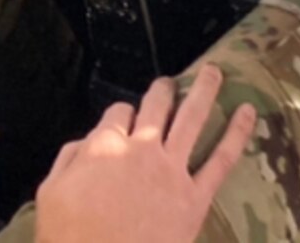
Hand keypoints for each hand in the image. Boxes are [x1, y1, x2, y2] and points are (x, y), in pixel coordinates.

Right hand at [34, 66, 256, 242]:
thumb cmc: (68, 239)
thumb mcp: (50, 195)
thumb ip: (68, 161)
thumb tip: (87, 142)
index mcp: (103, 147)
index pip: (117, 113)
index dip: (120, 114)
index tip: (123, 118)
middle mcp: (141, 149)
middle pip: (156, 106)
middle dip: (163, 91)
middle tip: (169, 83)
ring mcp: (172, 171)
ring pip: (192, 118)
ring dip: (205, 90)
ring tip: (215, 72)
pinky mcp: (195, 197)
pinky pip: (221, 160)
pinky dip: (237, 133)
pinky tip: (249, 112)